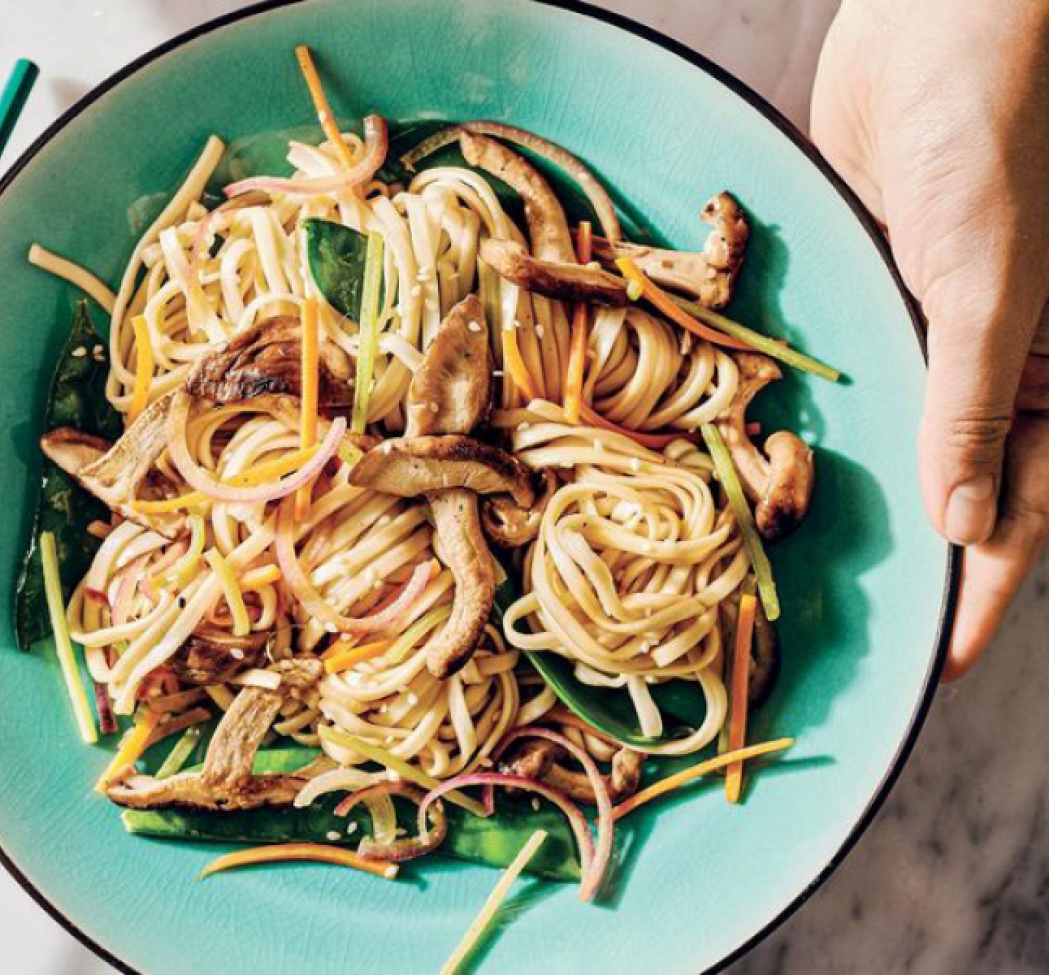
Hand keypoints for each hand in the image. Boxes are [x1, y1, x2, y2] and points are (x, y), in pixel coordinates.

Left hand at [812, 0, 1048, 678]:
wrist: (940, 31)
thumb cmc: (996, 150)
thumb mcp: (987, 291)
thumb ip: (971, 408)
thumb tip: (965, 529)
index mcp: (1047, 375)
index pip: (1019, 508)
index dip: (985, 588)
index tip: (940, 658)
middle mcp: (987, 363)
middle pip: (950, 482)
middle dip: (911, 549)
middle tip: (852, 615)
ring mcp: (921, 328)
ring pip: (889, 431)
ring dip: (853, 483)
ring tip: (795, 552)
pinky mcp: (866, 287)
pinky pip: (845, 366)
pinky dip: (814, 408)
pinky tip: (766, 451)